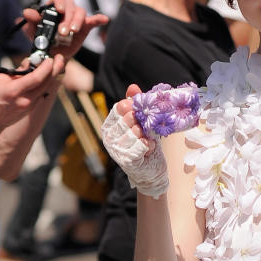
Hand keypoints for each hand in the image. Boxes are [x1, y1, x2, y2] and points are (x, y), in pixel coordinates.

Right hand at [0, 55, 59, 138]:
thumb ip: (17, 71)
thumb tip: (30, 63)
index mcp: (15, 91)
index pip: (36, 78)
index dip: (45, 67)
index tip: (50, 58)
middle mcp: (26, 99)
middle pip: (46, 83)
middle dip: (55, 69)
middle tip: (60, 58)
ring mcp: (31, 105)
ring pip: (46, 87)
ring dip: (52, 75)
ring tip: (55, 64)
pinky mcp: (33, 108)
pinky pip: (43, 92)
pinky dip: (46, 82)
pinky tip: (46, 75)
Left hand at [20, 0, 107, 65]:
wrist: (54, 55)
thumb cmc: (43, 40)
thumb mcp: (34, 32)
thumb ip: (31, 22)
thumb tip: (26, 12)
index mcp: (54, 8)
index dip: (59, 2)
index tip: (59, 10)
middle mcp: (66, 10)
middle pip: (71, 5)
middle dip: (67, 18)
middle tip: (63, 32)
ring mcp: (76, 18)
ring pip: (81, 12)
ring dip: (78, 21)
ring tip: (73, 32)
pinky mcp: (85, 27)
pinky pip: (94, 20)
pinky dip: (99, 19)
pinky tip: (104, 19)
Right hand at [100, 84, 169, 198]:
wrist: (152, 172)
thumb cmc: (145, 146)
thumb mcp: (141, 123)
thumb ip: (136, 105)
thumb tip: (132, 87)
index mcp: (109, 126)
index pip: (119, 108)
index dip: (132, 108)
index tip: (139, 113)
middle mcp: (109, 137)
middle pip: (129, 118)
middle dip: (141, 123)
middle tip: (144, 132)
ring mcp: (116, 149)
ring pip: (136, 132)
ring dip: (146, 136)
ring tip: (146, 142)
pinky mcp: (126, 160)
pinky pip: (142, 145)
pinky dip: (149, 146)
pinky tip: (148, 150)